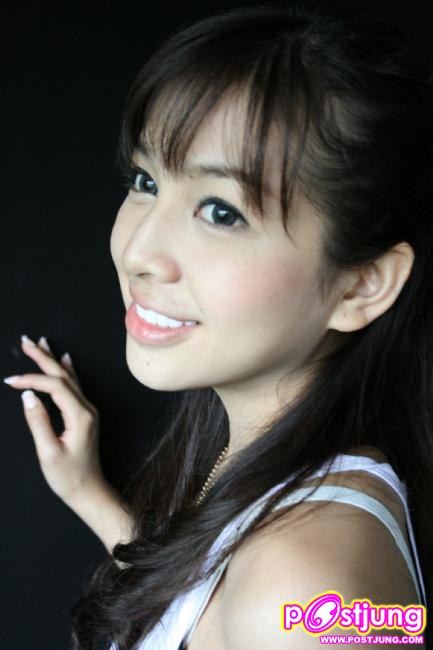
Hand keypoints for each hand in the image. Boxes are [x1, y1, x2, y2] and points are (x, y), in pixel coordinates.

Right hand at [4, 335, 105, 505]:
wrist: (89, 491)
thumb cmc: (68, 477)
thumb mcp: (48, 453)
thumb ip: (38, 422)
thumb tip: (27, 396)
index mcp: (80, 416)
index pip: (54, 387)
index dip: (32, 380)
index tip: (11, 381)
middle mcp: (87, 409)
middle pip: (63, 375)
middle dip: (43, 357)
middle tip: (25, 340)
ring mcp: (88, 411)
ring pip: (69, 378)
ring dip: (53, 359)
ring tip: (40, 343)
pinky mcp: (85, 415)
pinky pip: (75, 385)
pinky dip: (66, 370)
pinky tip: (65, 359)